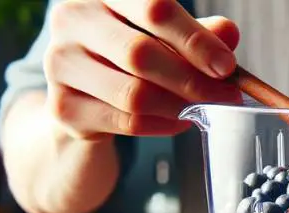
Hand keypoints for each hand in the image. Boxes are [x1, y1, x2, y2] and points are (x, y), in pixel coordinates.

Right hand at [44, 0, 241, 139]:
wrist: (83, 93)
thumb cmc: (129, 53)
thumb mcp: (165, 36)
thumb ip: (195, 33)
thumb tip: (229, 34)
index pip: (153, 7)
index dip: (194, 39)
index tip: (227, 66)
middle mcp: (72, 18)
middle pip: (141, 53)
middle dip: (192, 80)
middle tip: (226, 96)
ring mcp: (60, 63)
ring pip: (133, 93)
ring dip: (179, 106)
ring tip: (202, 109)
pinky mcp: (62, 106)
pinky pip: (125, 122)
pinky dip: (161, 126)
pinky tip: (179, 122)